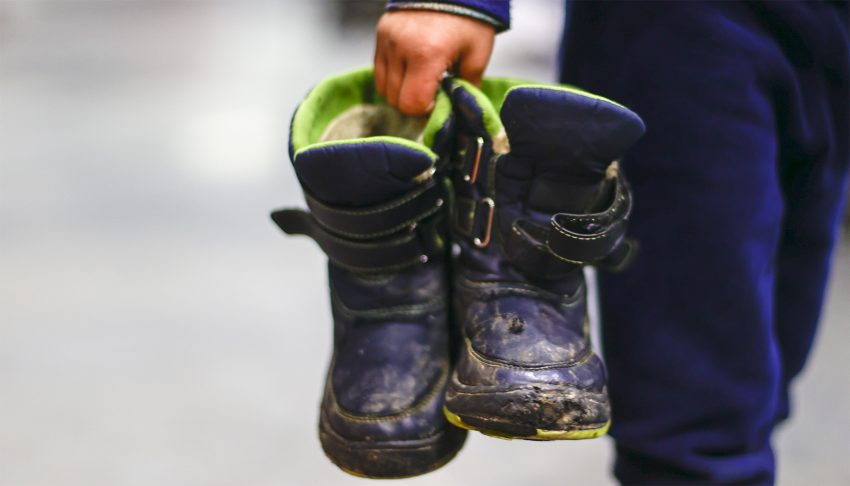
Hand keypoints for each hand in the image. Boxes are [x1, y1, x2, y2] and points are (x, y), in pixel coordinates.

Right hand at [374, 10, 495, 115]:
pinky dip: (393, 77)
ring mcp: (387, 40)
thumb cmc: (468, 17)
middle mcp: (400, 48)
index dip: (425, 110)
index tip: (438, 101)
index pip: (412, 104)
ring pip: (383, 88)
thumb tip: (459, 108)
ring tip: (420, 79)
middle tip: (431, 92)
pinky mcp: (380, 34)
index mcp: (426, 54)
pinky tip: (410, 69)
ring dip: (401, 91)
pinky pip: (379, 71)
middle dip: (413, 103)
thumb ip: (468, 86)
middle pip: (395, 100)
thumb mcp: (478, 53)